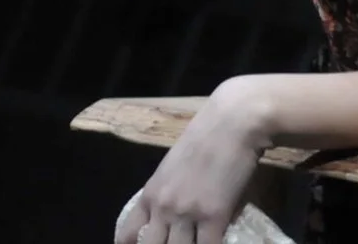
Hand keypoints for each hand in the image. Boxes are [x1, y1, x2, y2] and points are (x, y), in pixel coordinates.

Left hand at [114, 78, 276, 243]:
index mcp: (149, 194)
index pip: (128, 233)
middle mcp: (162, 207)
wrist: (229, 125)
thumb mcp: (171, 169)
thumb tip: (175, 222)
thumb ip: (168, 196)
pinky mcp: (214, 217)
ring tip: (195, 243)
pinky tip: (216, 242)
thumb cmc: (202, 141)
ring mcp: (186, 213)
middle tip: (173, 243)